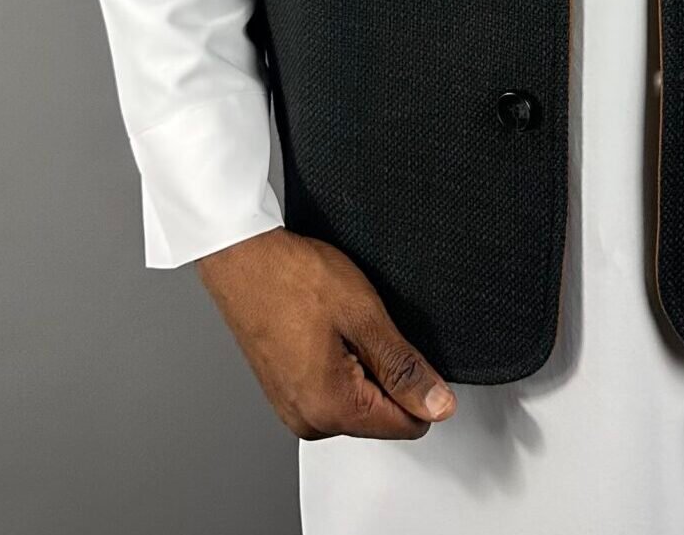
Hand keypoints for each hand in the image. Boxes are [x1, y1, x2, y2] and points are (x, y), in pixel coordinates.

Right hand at [197, 228, 455, 440]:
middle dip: (388, 373)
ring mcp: (294, 408)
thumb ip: (405, 368)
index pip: (408, 424)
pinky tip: (326, 330)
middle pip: (383, 415)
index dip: (419, 384)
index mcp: (331, 410)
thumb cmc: (293, 279)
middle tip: (363, 328)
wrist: (243, 259)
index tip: (402, 346)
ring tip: (341, 326)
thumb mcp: (365, 317)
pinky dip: (341, 363)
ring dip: (363, 365)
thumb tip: (439, 404)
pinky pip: (334, 391)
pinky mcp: (286, 393)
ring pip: (359, 402)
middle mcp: (309, 421)